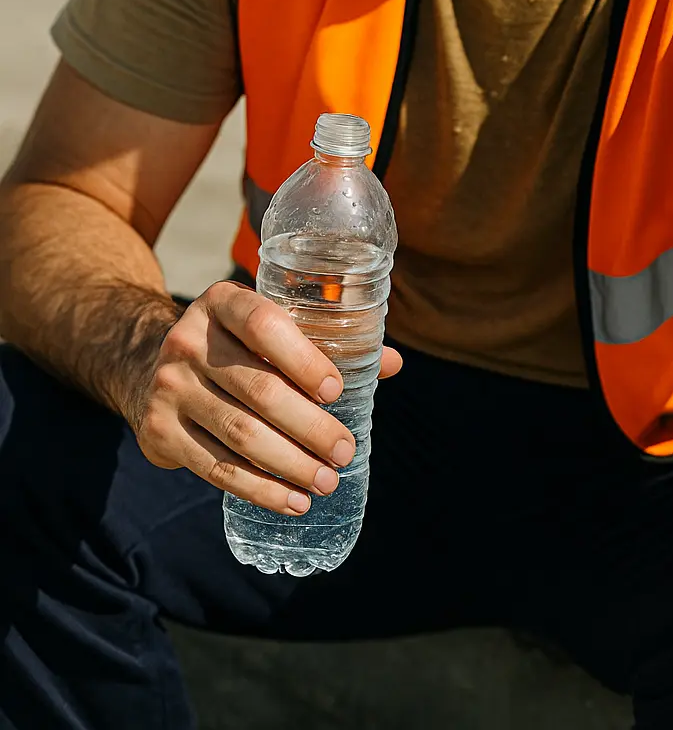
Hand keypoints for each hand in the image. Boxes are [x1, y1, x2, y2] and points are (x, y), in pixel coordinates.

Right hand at [129, 280, 401, 514]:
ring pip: (239, 434)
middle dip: (309, 427)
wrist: (149, 368)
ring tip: (327, 481)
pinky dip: (259, 490)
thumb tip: (392, 363)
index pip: (263, 325)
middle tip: (345, 451)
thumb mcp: (266, 328)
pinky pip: (215, 468)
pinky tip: (292, 501)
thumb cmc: (234, 347)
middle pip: (258, 390)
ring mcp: (169, 387)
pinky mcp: (158, 432)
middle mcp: (188, 340)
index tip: (338, 390)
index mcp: (221, 302)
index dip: (303, 359)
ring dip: (289, 464)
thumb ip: (325, 340)